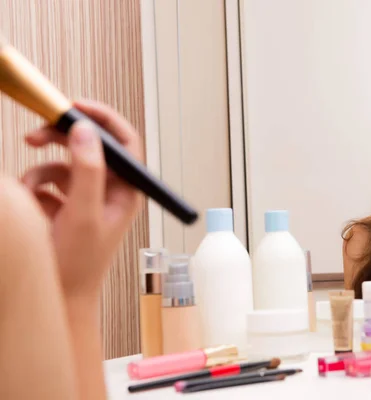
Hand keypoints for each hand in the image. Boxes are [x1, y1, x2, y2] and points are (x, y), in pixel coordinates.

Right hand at [21, 100, 142, 299]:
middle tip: (35, 134)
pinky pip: (48, 183)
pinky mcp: (66, 206)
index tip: (74, 107)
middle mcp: (110, 191)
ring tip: (29, 192)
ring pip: (63, 164)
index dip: (102, 119)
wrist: (59, 297)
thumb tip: (86, 131)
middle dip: (60, 139)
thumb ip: (87, 171)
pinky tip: (31, 207)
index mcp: (127, 191)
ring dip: (40, 172)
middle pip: (90, 146)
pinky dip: (34, 189)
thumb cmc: (78, 264)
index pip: (124, 142)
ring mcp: (87, 198)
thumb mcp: (83, 214)